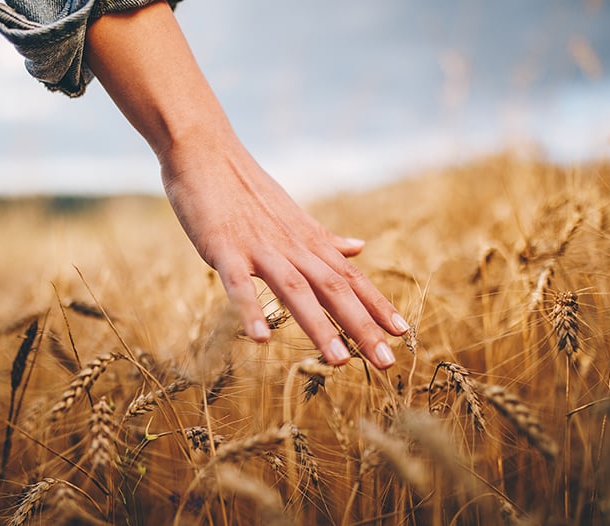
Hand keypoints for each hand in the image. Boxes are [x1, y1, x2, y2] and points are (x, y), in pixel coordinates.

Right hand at [83, 2, 408, 367]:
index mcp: (307, 240)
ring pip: (295, 290)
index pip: (350, 277)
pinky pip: (239, 284)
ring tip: (338, 361)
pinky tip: (260, 339)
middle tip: (386, 361)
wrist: (206, 151)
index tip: (402, 334)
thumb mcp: (292, 215)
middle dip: (361, 326)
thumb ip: (324, 238)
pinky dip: (251, 309)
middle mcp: (291, 246)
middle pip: (333, 289)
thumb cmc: (246, 188)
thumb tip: (360, 247)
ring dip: (318, 326)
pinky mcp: (224, 248)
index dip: (377, 305)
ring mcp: (258, 247)